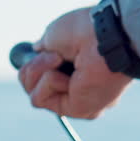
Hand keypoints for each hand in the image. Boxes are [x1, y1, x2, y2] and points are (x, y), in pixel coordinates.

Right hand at [17, 7, 132, 118]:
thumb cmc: (86, 30)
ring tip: (60, 59)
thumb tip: (36, 52)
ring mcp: (79, 100)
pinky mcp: (78, 110)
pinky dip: (47, 81)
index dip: (36, 63)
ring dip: (39, 70)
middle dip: (35, 66)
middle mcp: (81, 88)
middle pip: (33, 87)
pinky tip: (70, 74)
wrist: (106, 36)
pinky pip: (39, 99)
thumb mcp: (55, 36)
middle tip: (56, 54)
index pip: (42, 75)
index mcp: (78, 69)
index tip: (47, 49)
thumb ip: (45, 49)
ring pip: (34, 94)